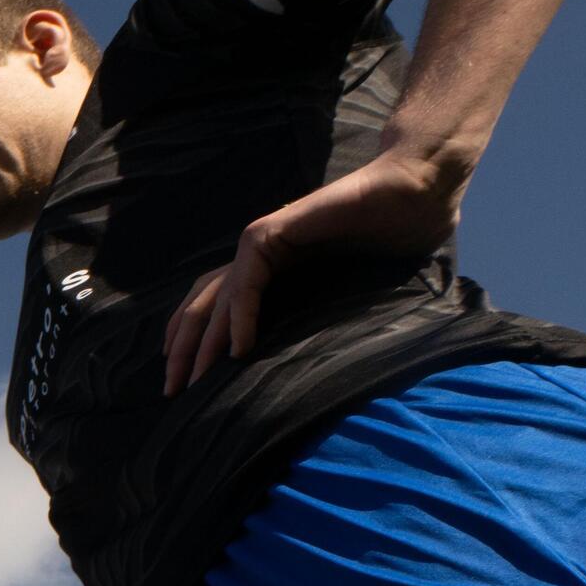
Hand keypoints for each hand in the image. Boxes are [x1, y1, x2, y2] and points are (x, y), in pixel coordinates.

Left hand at [165, 139, 472, 393]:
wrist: (413, 194)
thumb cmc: (389, 239)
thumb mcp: (343, 293)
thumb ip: (315, 319)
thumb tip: (305, 374)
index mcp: (269, 270)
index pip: (213, 307)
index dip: (193, 341)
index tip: (185, 380)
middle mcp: (257, 256)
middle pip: (202, 306)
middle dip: (184, 350)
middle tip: (172, 392)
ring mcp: (263, 241)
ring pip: (216, 296)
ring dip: (203, 341)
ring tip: (196, 381)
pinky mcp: (275, 231)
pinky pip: (247, 279)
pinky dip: (240, 315)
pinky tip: (238, 349)